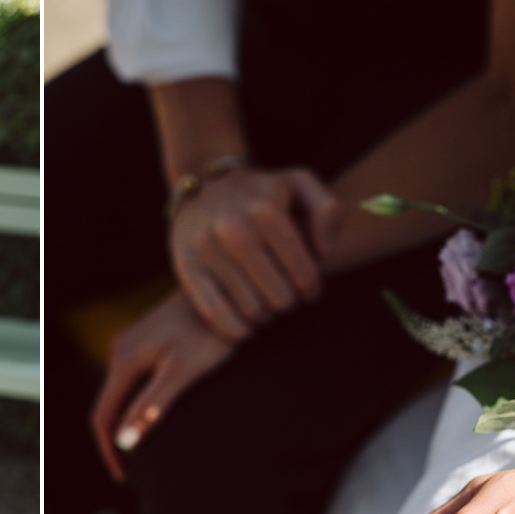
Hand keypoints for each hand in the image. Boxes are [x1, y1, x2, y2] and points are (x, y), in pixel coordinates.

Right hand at [90, 290, 236, 479]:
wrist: (229, 286)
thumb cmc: (212, 331)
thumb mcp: (184, 371)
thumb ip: (151, 406)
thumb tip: (122, 443)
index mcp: (124, 359)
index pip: (103, 415)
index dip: (110, 451)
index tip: (125, 478)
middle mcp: (121, 348)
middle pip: (109, 403)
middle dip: (117, 439)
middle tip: (135, 473)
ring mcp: (133, 341)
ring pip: (121, 391)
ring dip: (128, 420)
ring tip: (146, 451)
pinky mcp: (147, 338)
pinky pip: (134, 379)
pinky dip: (138, 403)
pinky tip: (156, 415)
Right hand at [170, 166, 339, 339]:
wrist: (204, 183)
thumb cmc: (262, 192)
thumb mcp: (300, 185)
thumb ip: (328, 211)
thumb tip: (322, 253)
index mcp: (266, 210)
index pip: (303, 273)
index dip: (312, 289)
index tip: (309, 290)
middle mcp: (234, 228)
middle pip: (279, 297)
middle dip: (289, 302)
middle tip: (287, 297)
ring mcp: (206, 248)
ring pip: (251, 309)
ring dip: (265, 316)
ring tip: (267, 305)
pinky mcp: (186, 265)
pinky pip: (215, 313)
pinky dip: (235, 329)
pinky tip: (245, 326)